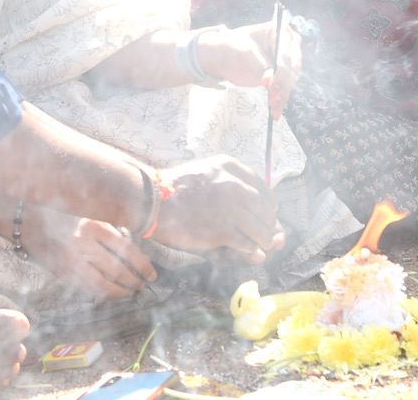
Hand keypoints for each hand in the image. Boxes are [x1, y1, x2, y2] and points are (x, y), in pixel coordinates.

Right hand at [23, 206, 156, 299]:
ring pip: (102, 285)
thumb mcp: (90, 215)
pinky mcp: (61, 272)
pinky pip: (86, 289)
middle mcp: (82, 245)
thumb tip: (137, 253)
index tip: (153, 273)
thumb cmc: (64, 213)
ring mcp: (70, 261)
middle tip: (142, 285)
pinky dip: (102, 294)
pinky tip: (111, 292)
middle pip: (117, 270)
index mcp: (93, 226)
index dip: (143, 265)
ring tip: (130, 292)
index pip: (127, 251)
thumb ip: (112, 231)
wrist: (28, 219)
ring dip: (120, 292)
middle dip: (134, 281)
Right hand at [151, 156, 283, 264]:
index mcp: (229, 166)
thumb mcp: (206, 174)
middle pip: (267, 212)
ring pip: (263, 231)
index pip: (265, 191)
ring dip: (261, 241)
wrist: (150, 200)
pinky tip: (238, 247)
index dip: (268, 207)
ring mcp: (229, 208)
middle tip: (261, 234)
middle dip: (267, 226)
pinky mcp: (222, 231)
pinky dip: (247, 249)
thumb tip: (267, 216)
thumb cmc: (175, 188)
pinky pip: (248, 245)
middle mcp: (234, 185)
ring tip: (255, 244)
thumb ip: (234, 187)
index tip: (264, 215)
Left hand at [195, 19, 300, 116]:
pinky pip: (284, 90)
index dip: (282, 69)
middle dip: (283, 84)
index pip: (286, 52)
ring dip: (283, 95)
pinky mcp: (280, 77)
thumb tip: (269, 79)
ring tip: (272, 106)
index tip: (271, 84)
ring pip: (290, 81)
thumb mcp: (243, 51)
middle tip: (272, 95)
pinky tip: (275, 113)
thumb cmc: (231, 47)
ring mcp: (285, 63)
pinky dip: (280, 102)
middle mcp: (287, 46)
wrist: (222, 57)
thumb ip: (257, 64)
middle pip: (293, 68)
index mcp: (279, 32)